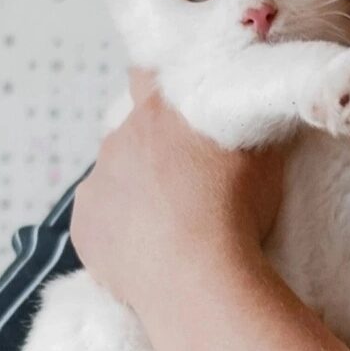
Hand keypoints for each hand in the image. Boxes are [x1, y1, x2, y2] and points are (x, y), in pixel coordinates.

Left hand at [71, 67, 287, 307]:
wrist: (198, 279)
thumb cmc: (236, 210)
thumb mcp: (264, 152)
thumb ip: (251, 121)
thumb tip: (255, 105)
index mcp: (161, 111)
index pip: (149, 71)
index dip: (161, 81)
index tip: (176, 98)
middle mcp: (120, 138)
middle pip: (134, 128)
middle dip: (155, 143)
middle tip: (188, 172)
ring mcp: (98, 182)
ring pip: (117, 173)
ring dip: (139, 185)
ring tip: (174, 217)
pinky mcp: (84, 225)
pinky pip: (102, 216)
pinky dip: (121, 224)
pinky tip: (152, 243)